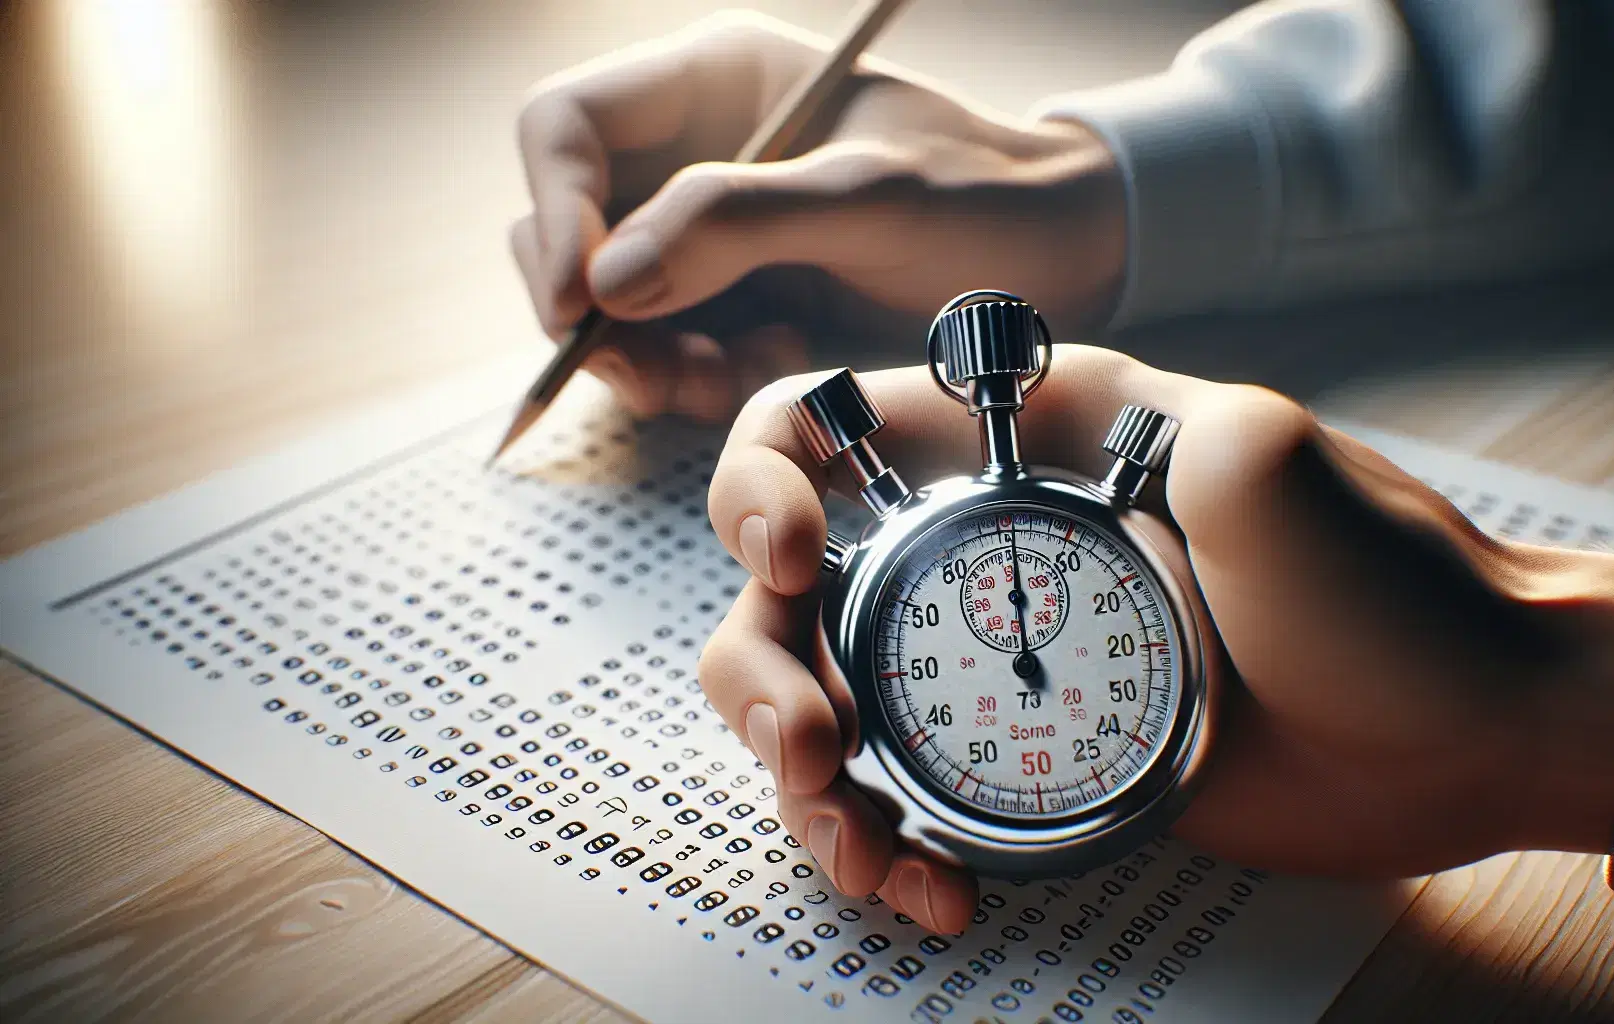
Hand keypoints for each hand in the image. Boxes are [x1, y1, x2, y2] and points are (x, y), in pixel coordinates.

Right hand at [509, 10, 1124, 420]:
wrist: (1058, 258)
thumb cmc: (981, 196)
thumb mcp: (869, 196)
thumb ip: (737, 223)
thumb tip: (608, 283)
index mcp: (713, 87)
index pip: (566, 129)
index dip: (553, 211)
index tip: (579, 299)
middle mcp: (691, 158)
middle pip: (569, 228)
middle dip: (596, 309)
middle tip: (654, 370)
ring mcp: (707, 239)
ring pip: (610, 308)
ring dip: (647, 361)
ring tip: (727, 377)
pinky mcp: (736, 307)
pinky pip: (669, 354)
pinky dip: (697, 381)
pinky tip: (771, 369)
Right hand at [697, 345, 1613, 933]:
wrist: (1475, 730)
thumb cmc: (1392, 585)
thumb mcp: (1259, 458)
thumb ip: (1129, 411)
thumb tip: (1002, 408)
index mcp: (1021, 446)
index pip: (825, 424)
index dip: (760, 483)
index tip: (792, 560)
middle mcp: (985, 549)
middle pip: (785, 592)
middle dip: (759, 670)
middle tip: (814, 746)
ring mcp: (999, 664)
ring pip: (823, 706)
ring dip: (804, 784)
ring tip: (866, 848)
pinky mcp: (1028, 763)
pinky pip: (904, 800)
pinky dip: (883, 849)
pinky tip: (928, 891)